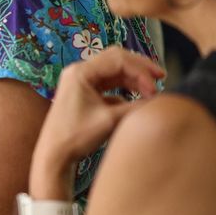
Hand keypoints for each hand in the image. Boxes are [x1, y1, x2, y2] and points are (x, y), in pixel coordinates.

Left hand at [31, 47, 162, 197]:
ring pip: (114, 71)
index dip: (141, 72)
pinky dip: (124, 88)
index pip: (118, 59)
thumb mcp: (110, 120)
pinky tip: (136, 100)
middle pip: (116, 59)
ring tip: (151, 90)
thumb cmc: (76, 137)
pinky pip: (108, 83)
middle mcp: (78, 72)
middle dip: (139, 68)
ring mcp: (80, 81)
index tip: (154, 91)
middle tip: (161, 76)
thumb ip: (135, 107)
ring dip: (133, 78)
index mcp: (80, 72)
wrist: (54, 155)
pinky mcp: (83, 92)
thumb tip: (159, 100)